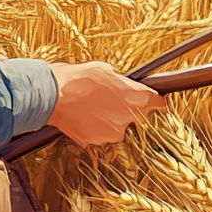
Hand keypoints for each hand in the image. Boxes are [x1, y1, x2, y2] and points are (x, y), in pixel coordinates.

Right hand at [48, 61, 164, 147]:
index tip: (157, 101)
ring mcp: (112, 132)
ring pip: (117, 126)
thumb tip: (124, 84)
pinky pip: (102, 134)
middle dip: (125, 107)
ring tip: (92, 105)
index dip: (156, 101)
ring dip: (109, 118)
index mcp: (133, 97)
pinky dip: (96, 127)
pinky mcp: (97, 141)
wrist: (54, 95)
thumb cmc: (77, 79)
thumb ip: (121, 80)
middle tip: (108, 97)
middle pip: (135, 114)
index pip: (156, 102)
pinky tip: (85, 115)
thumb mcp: (104, 69)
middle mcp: (126, 118)